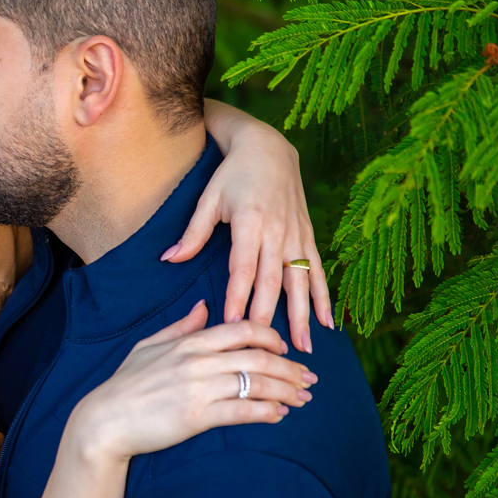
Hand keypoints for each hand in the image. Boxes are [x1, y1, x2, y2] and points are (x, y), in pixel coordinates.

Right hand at [67, 301, 316, 463]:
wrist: (105, 420)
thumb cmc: (125, 385)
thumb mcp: (149, 346)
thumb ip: (181, 327)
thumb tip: (203, 306)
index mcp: (189, 342)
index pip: (242, 329)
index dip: (271, 337)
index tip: (285, 349)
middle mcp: (197, 361)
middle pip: (258, 357)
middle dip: (290, 368)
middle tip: (308, 378)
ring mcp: (198, 388)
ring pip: (256, 383)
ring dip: (286, 391)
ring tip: (302, 399)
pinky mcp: (197, 416)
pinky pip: (243, 411)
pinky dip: (267, 413)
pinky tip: (279, 415)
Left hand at [165, 123, 331, 351]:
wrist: (268, 149)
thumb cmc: (233, 175)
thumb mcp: (208, 199)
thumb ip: (192, 232)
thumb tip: (169, 259)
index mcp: (251, 223)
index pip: (243, 268)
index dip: (239, 296)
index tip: (233, 323)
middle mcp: (278, 232)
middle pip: (273, 281)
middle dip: (270, 315)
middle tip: (267, 349)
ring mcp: (296, 235)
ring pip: (300, 282)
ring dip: (302, 315)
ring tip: (302, 347)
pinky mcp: (308, 236)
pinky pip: (317, 271)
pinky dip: (324, 297)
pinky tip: (327, 323)